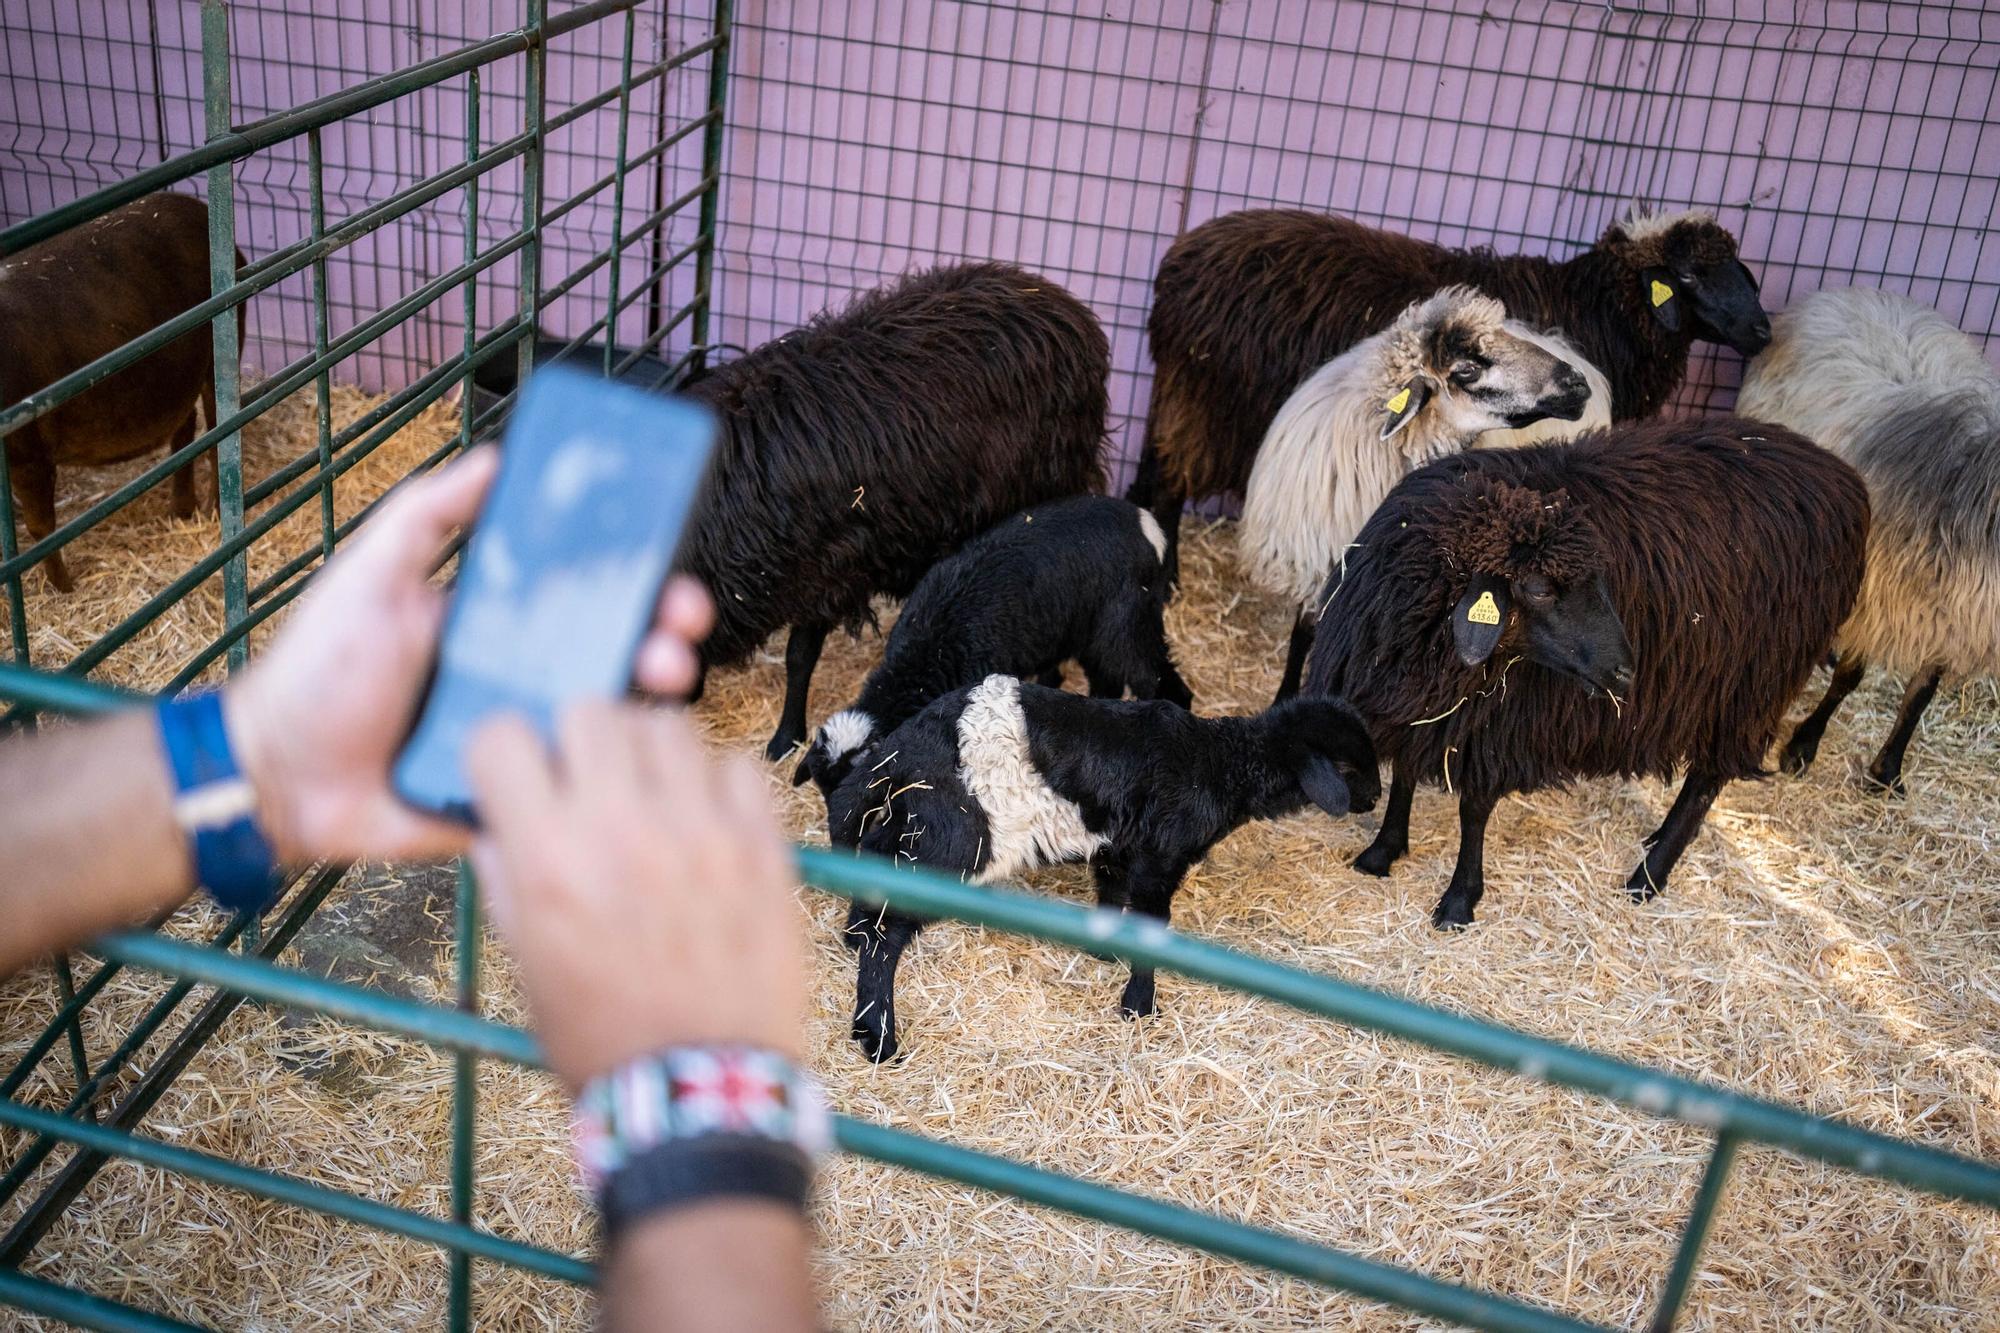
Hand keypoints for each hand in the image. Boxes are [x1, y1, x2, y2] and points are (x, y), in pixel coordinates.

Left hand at [223, 448, 714, 864]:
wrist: (278, 775)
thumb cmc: (320, 670)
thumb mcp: (371, 575)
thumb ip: (429, 516)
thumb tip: (498, 455)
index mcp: (500, 624)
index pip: (586, 596)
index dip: (637, 582)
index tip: (671, 571)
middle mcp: (523, 678)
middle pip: (617, 653)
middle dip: (664, 635)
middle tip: (682, 626)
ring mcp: (523, 739)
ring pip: (609, 719)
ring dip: (651, 694)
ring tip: (663, 678)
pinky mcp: (515, 798)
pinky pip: (574, 788)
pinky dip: (610, 772)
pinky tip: (631, 755)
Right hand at [466, 700, 804, 1089]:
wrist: (699, 1088)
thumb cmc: (600, 1034)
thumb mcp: (525, 959)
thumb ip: (506, 875)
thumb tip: (500, 818)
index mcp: (547, 857)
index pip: (504, 735)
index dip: (505, 750)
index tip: (520, 773)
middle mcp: (620, 827)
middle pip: (592, 709)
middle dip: (581, 737)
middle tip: (592, 776)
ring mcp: (699, 830)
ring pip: (669, 724)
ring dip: (652, 751)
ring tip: (654, 795)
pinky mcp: (762, 845)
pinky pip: (739, 765)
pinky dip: (719, 782)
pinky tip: (708, 822)